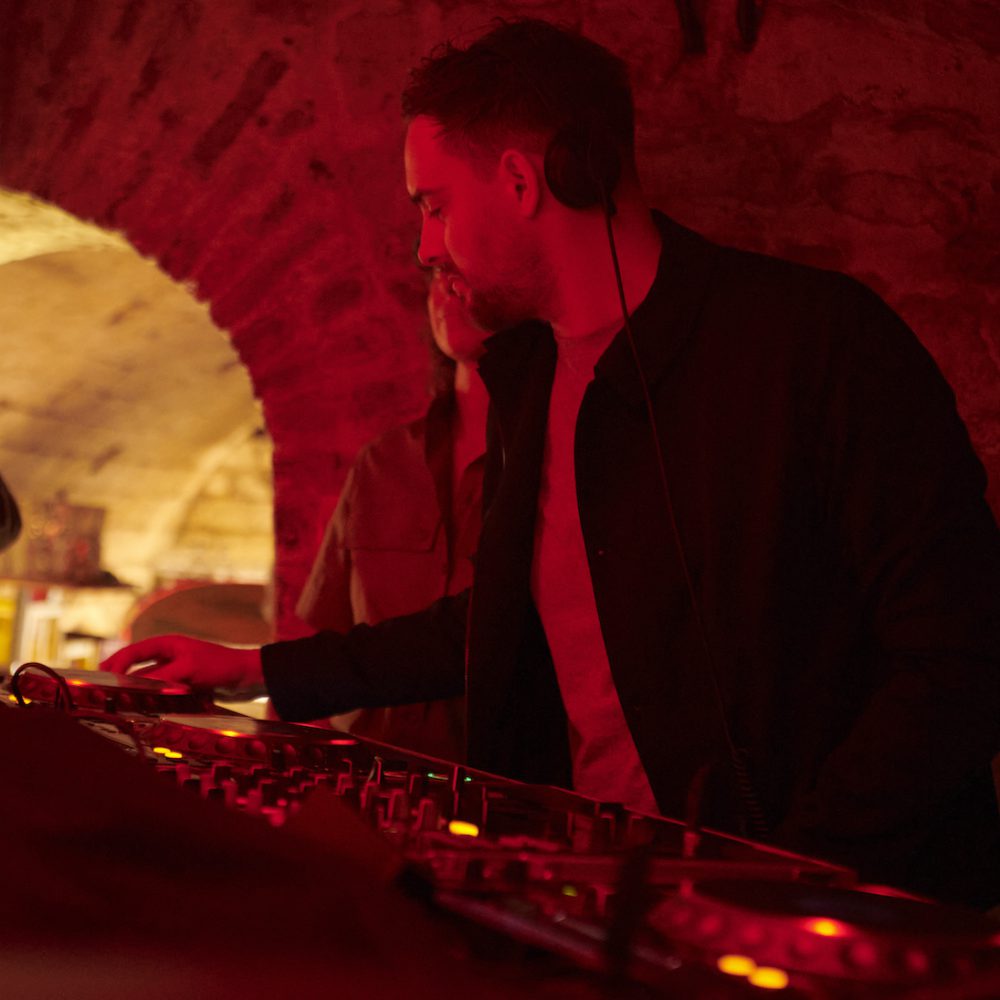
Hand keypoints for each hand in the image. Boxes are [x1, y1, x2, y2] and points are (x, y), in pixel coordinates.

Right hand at [101, 634, 263, 688]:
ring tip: (118, 702)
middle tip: (102, 692)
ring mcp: (176, 672)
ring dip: (135, 690)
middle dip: (119, 677)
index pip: (133, 652)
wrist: (247, 677)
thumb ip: (163, 677)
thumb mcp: (189, 669)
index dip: (115, 663)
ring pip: (148, 682)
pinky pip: (161, 693)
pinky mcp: (183, 686)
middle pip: (136, 667)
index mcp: (168, 644)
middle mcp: (169, 656)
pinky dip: (151, 699)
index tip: (100, 677)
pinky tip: (142, 708)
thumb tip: (137, 686)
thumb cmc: (220, 666)